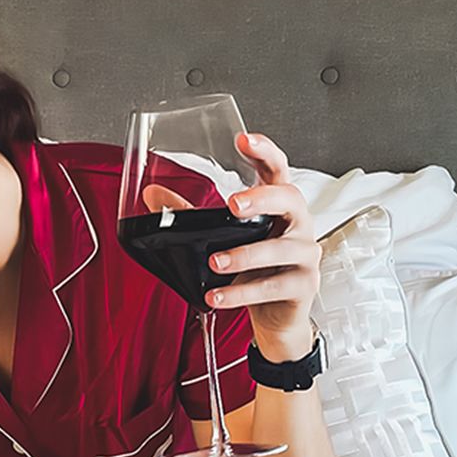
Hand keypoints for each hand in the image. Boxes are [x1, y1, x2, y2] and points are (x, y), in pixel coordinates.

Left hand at [204, 132, 319, 359]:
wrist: (276, 317)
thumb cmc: (254, 270)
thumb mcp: (223, 239)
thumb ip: (191, 215)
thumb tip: (152, 195)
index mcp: (279, 205)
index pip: (277, 169)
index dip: (264, 151)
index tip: (244, 139)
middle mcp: (298, 224)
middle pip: (289, 199)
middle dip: (262, 199)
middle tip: (233, 204)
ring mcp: (304, 255)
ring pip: (279, 249)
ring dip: (243, 255)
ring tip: (213, 262)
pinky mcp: (302, 286)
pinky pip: (271, 287)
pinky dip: (240, 292)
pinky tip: (217, 295)